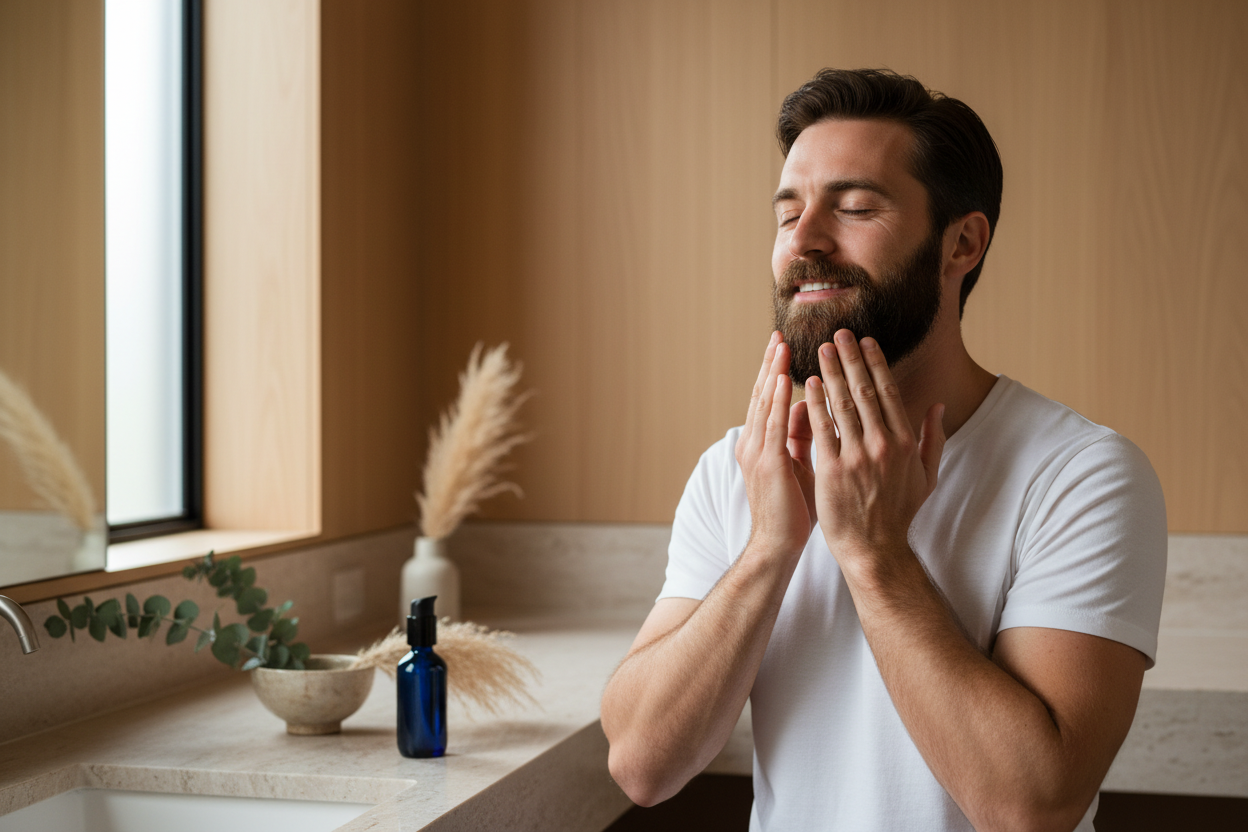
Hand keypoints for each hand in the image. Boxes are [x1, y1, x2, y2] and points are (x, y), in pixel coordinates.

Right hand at [734, 332, 816, 557]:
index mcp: (760, 444)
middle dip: (769, 364)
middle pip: (759, 394)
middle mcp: (753, 443)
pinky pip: (772, 424)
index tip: (782, 346)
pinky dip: (775, 399)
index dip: (773, 372)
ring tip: (779, 346)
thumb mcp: (799, 465)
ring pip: (763, 403)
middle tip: (778, 334)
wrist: (778, 544)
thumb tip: (806, 409)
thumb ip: (799, 436)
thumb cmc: (792, 509)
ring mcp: (757, 452)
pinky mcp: (768, 463)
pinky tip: (782, 380)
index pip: (766, 400)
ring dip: (771, 373)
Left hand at [803, 330, 944, 564]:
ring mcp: (857, 457)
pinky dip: (815, 403)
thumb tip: (937, 406)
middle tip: (839, 333)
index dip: (875, 363)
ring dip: (831, 372)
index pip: (888, 392)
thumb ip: (933, 439)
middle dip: (850, 358)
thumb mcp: (926, 477)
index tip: (866, 341)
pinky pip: (822, 428)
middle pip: (864, 391)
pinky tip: (807, 384)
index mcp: (905, 443)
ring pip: (842, 404)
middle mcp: (883, 445)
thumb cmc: (898, 513)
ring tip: (820, 349)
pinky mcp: (833, 469)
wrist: (874, 549)